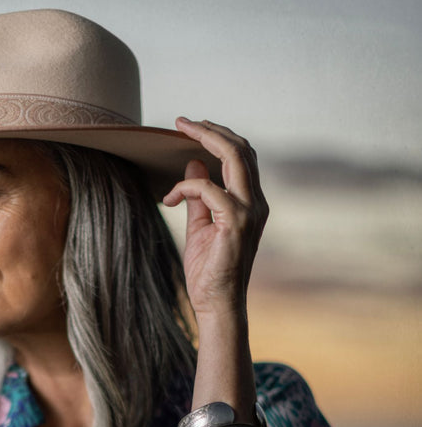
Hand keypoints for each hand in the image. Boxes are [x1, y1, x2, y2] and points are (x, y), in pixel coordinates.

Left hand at [162, 119, 268, 320]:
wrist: (216, 305)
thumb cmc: (209, 271)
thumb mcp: (200, 225)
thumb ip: (199, 196)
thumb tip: (193, 165)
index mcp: (250, 203)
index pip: (242, 157)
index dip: (218, 137)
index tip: (190, 128)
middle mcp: (256, 203)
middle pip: (241, 148)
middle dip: (212, 129)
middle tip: (183, 122)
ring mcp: (250, 212)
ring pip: (234, 156)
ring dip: (205, 139)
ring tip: (180, 132)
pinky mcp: (236, 223)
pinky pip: (209, 189)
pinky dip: (186, 187)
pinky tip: (170, 199)